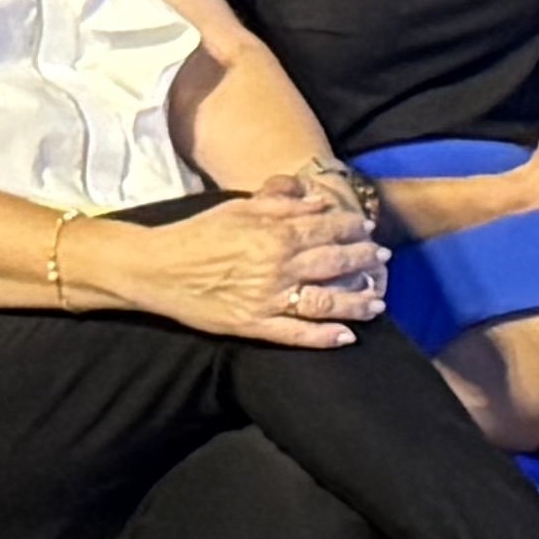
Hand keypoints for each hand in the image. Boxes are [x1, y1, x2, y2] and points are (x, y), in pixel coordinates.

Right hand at [108, 176, 386, 345]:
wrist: (155, 269)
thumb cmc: (197, 234)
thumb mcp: (239, 208)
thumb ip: (281, 203)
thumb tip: (318, 201)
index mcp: (274, 234)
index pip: (328, 230)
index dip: (353, 230)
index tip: (370, 230)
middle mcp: (277, 266)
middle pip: (335, 264)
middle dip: (364, 262)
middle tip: (383, 262)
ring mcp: (267, 299)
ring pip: (325, 302)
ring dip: (356, 302)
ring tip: (377, 302)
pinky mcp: (253, 326)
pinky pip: (296, 334)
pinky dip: (324, 337)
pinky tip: (347, 336)